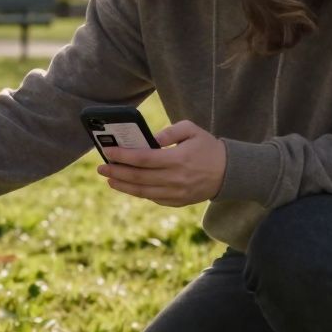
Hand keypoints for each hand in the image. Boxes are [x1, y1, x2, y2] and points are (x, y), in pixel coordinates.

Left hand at [95, 120, 225, 206]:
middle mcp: (175, 178)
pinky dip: (138, 192)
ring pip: (142, 192)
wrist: (230, 172)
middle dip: (116, 171)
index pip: (143, 158)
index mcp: (178, 159)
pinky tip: (127, 185)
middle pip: (138, 177)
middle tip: (100, 167)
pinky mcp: (178, 202)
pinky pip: (153, 198)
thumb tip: (148, 140)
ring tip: (109, 178)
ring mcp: (176, 193)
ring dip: (122, 185)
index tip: (107, 151)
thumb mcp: (192, 130)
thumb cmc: (207, 147)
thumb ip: (169, 131)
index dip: (122, 156)